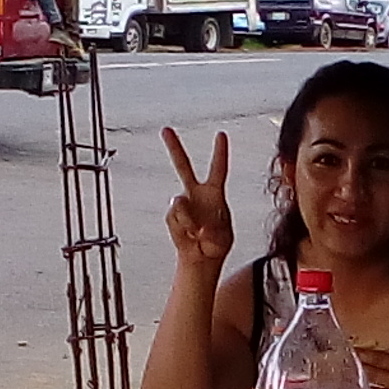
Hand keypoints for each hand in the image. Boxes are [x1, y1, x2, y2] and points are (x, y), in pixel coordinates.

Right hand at [160, 126, 234, 279]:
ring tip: (197, 232)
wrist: (201, 259)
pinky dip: (184, 228)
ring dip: (190, 220)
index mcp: (214, 194)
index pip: (218, 169)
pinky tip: (189, 235)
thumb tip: (194, 216)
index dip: (219, 152)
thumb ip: (211, 223)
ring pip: (180, 203)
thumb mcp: (223, 235)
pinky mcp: (171, 216)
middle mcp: (196, 194)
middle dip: (173, 147)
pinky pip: (175, 218)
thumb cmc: (216, 245)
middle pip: (182, 166)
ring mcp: (182, 204)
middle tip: (165, 129)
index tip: (220, 134)